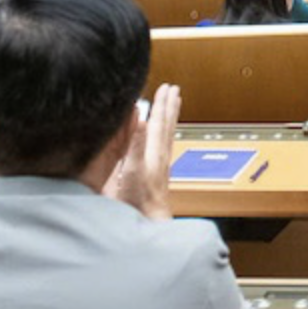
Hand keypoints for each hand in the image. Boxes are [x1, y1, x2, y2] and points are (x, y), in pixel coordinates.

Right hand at [103, 84, 181, 222]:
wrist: (151, 221)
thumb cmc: (139, 201)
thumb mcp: (133, 169)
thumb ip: (135, 143)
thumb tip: (138, 118)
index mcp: (153, 152)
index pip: (158, 121)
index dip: (161, 103)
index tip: (165, 87)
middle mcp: (160, 156)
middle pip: (167, 125)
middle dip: (169, 106)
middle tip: (174, 89)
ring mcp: (161, 164)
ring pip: (168, 134)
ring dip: (171, 117)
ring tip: (175, 103)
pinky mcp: (160, 173)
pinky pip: (166, 144)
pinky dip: (166, 133)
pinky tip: (164, 134)